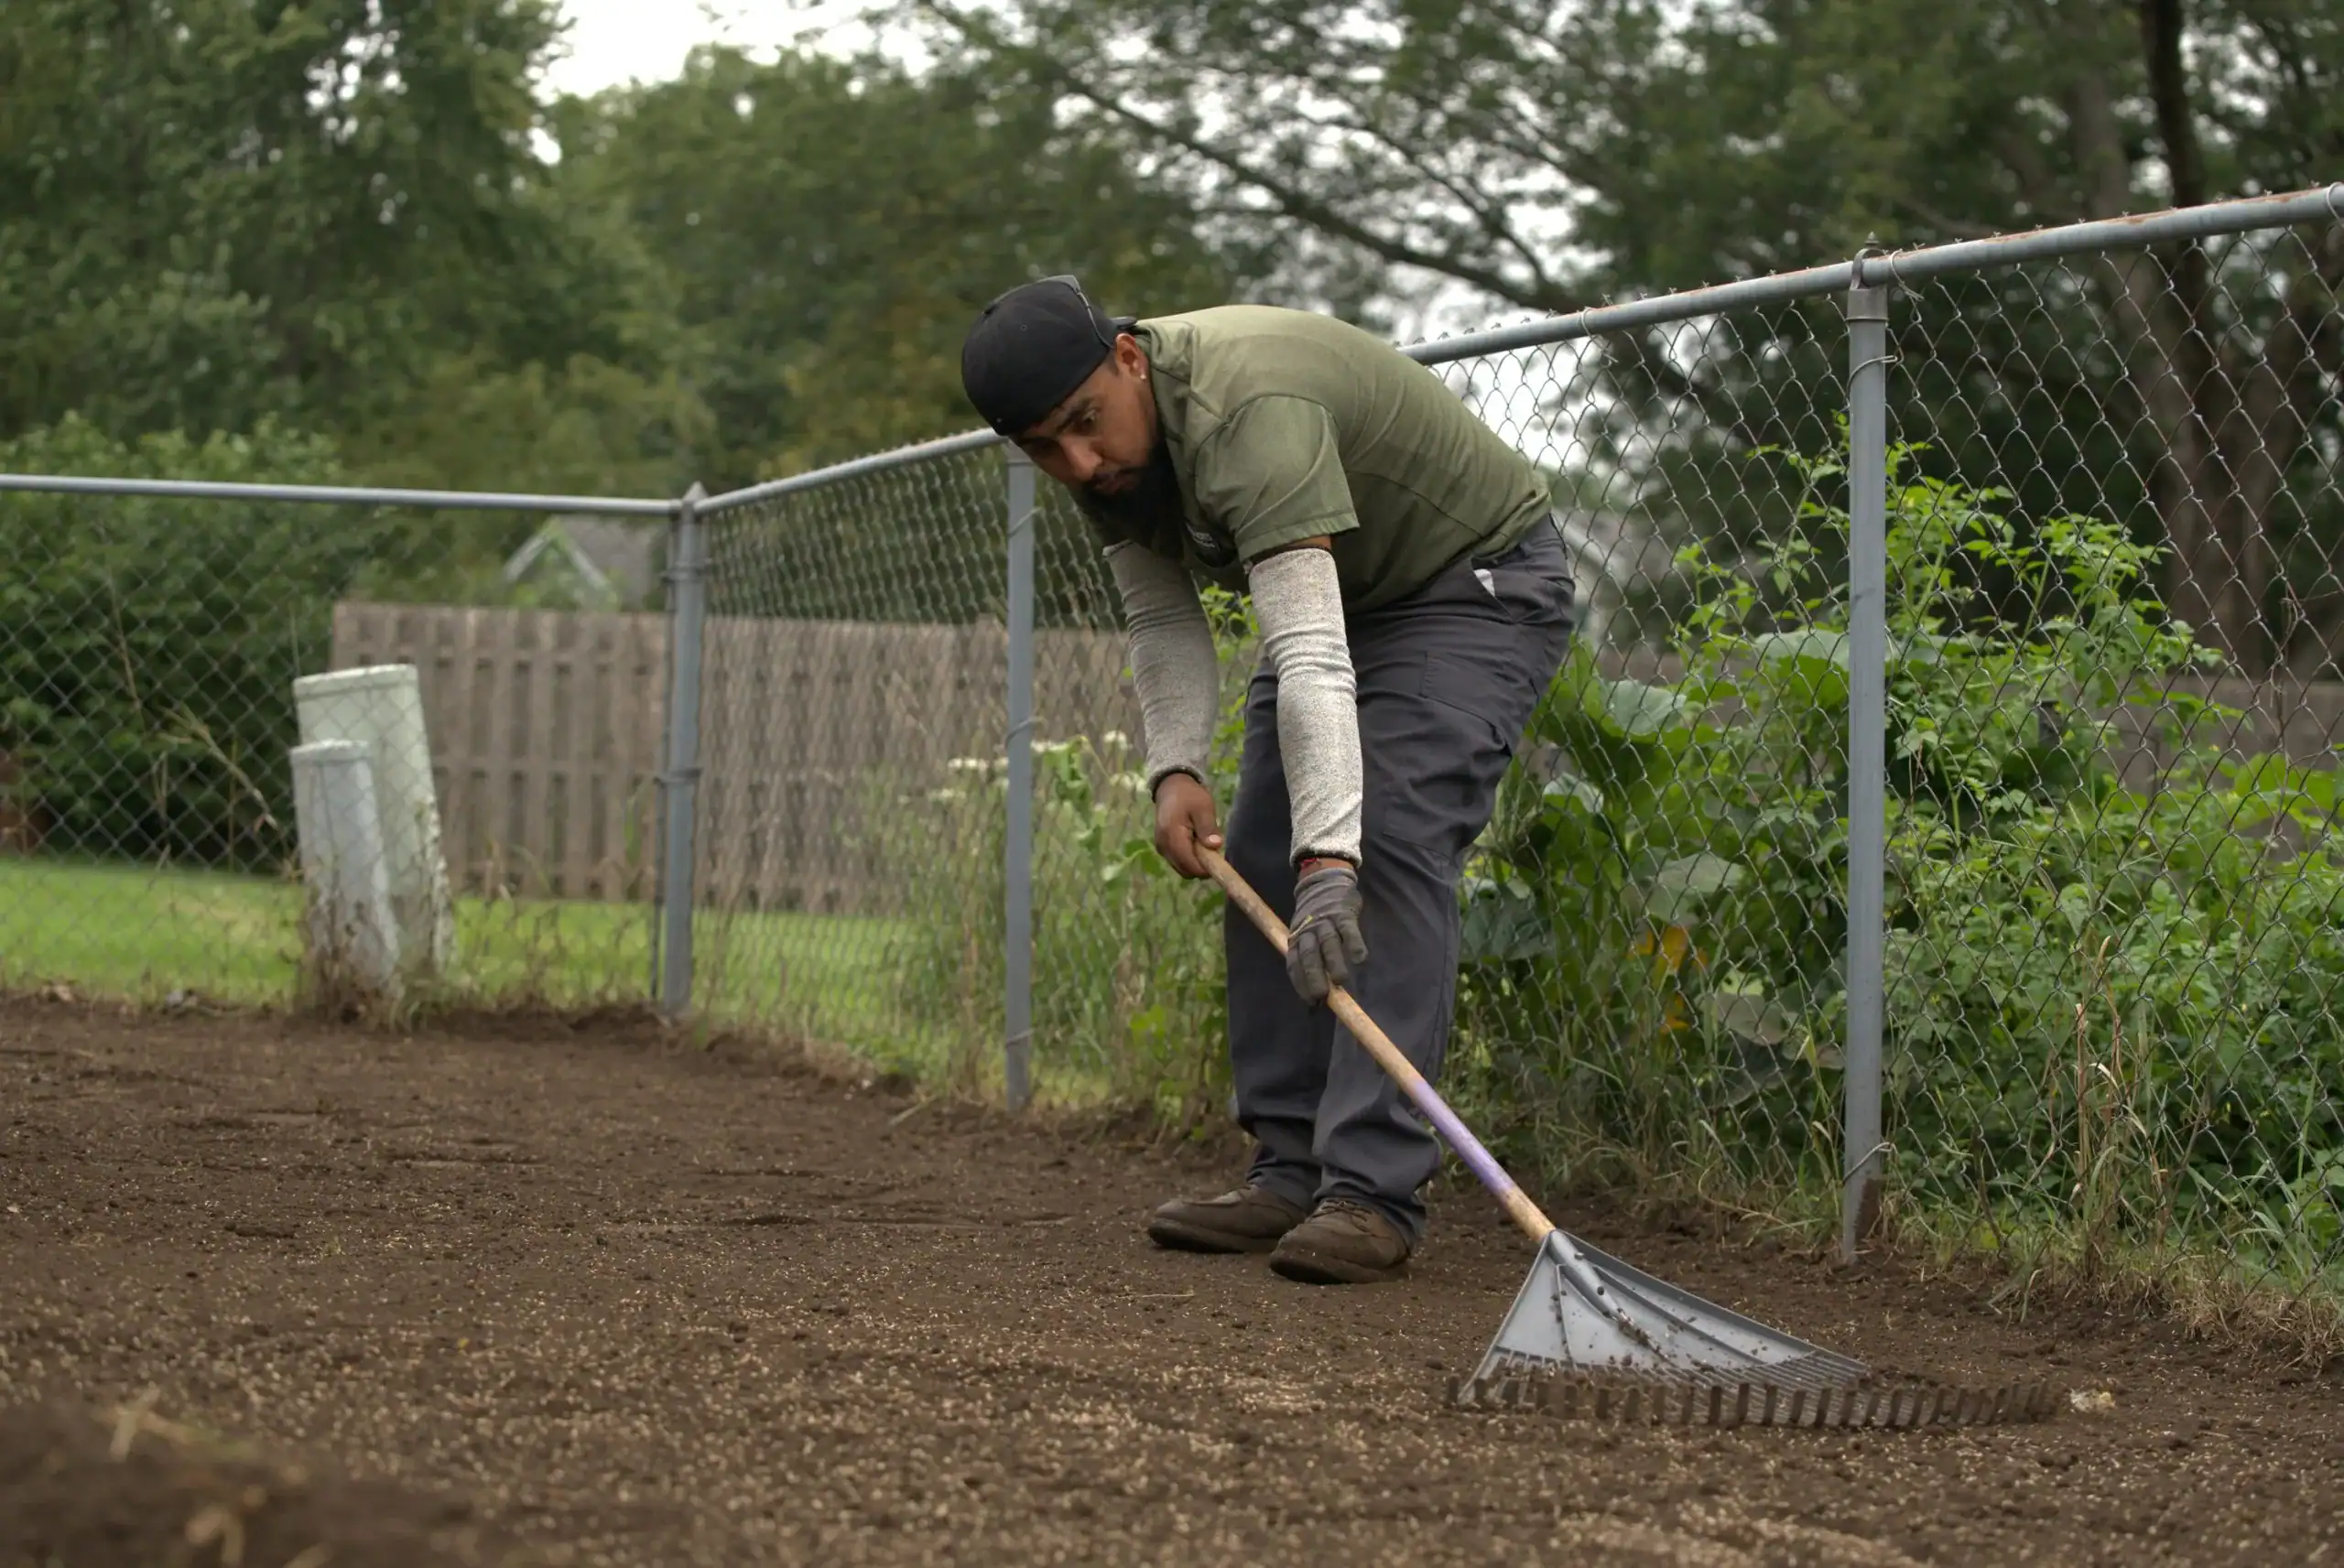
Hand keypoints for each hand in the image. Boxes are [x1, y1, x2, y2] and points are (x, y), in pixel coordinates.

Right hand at [1153, 773, 1222, 878]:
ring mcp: (1161, 848)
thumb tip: (1215, 846)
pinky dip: (1189, 858)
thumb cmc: (1189, 795)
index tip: (1219, 861)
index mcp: (1172, 836)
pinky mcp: (1162, 848)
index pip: (1189, 865)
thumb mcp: (1203, 807)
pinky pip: (1178, 862)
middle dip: (1201, 866)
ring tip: (1203, 843)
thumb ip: (1208, 827)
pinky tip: (1195, 843)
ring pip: (1182, 868)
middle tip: (1212, 850)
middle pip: (1185, 871)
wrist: (1171, 786)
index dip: (1205, 868)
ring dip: (1195, 862)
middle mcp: (1163, 846)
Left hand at [1286, 858, 1365, 1003]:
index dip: (1301, 984)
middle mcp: (1308, 930)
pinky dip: (1354, 943)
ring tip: (1341, 980)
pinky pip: (1348, 929)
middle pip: (1309, 954)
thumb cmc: (1316, 917)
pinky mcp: (1343, 913)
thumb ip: (1308, 957)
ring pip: (1328, 943)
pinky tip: (1360, 958)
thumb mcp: (1304, 934)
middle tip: (1323, 995)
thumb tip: (1315, 995)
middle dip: (1314, 976)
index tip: (1311, 1002)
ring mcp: (1326, 921)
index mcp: (1296, 938)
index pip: (1294, 964)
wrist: (1325, 881)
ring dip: (1333, 962)